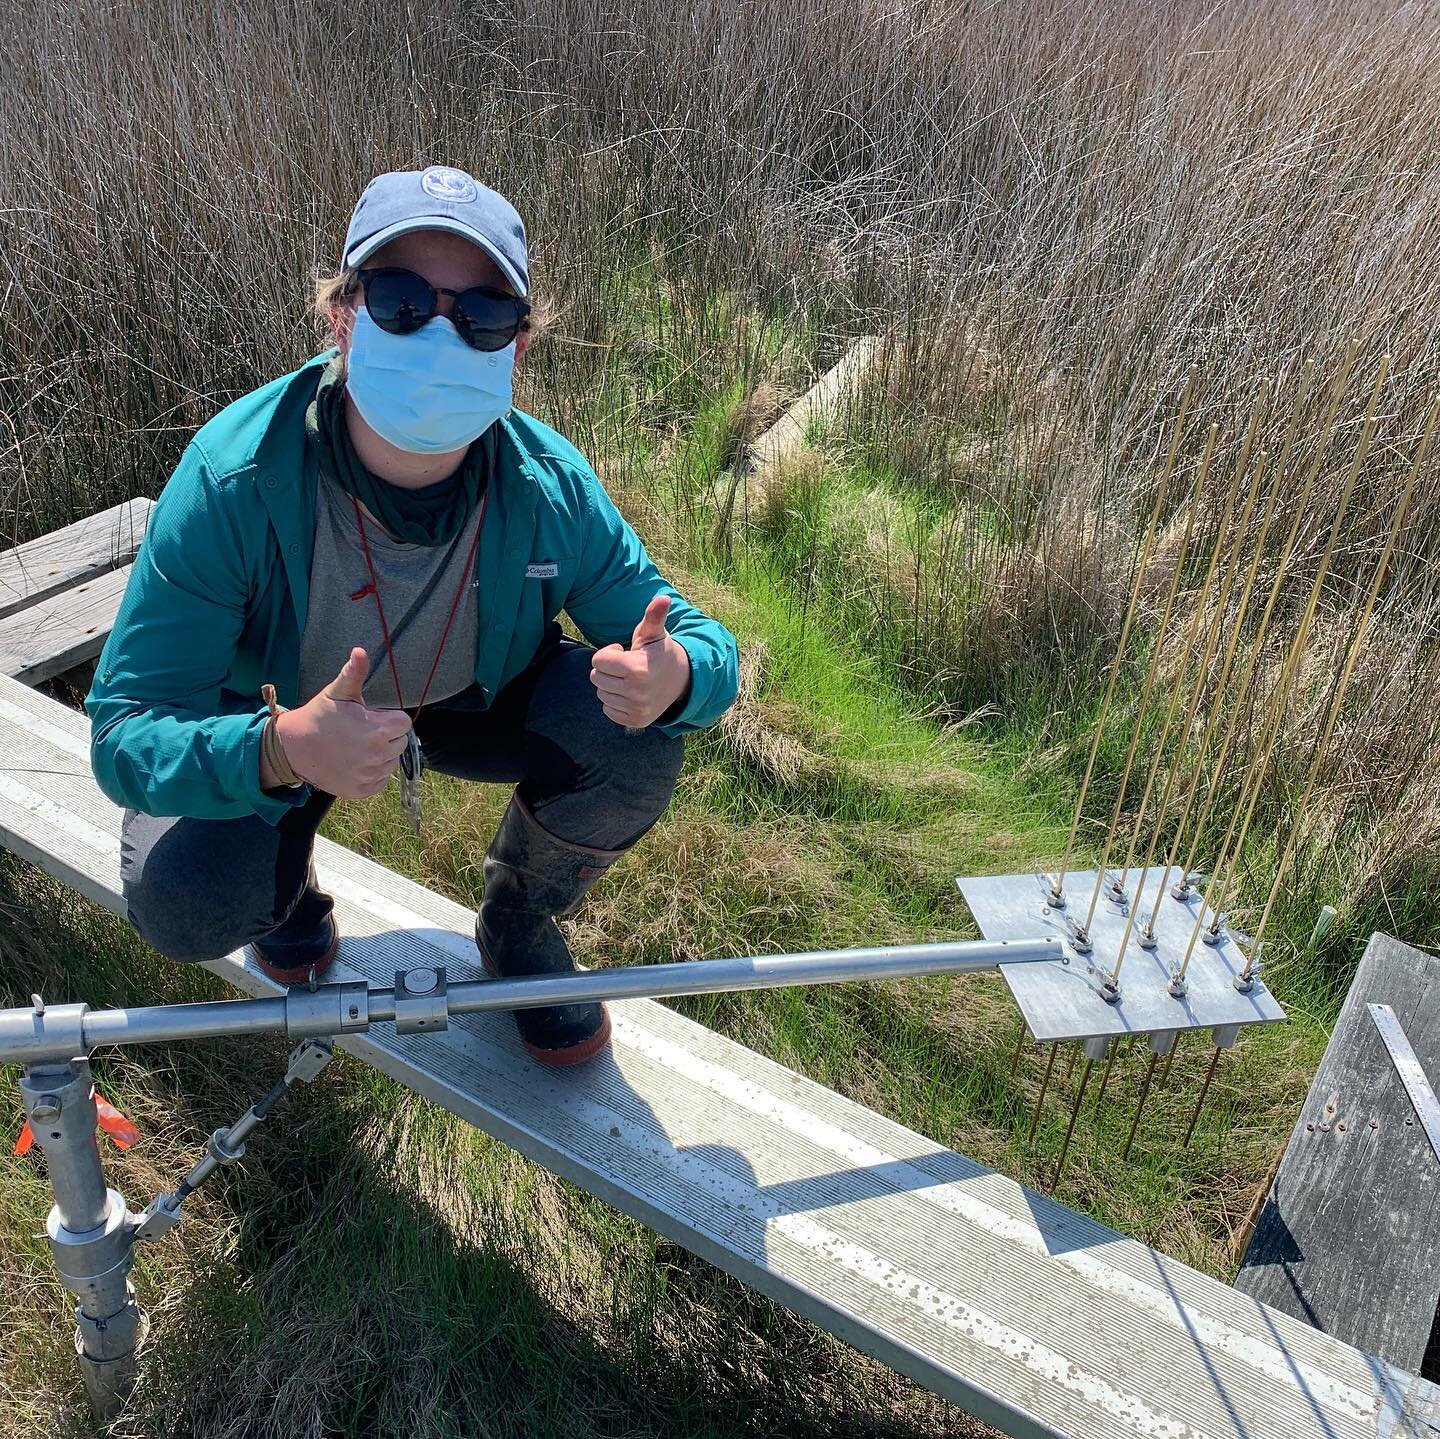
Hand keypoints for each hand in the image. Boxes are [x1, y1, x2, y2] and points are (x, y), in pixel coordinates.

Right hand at [273, 647, 414, 798]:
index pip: (403, 724)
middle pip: (400, 743)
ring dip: (380, 755)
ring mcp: (370, 776)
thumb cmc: (319, 717)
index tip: (370, 717)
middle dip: (386, 736)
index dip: (388, 718)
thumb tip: (360, 651)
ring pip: (391, 762)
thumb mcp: (337, 693)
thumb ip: (354, 673)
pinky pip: (381, 780)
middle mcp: (378, 756)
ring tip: (356, 746)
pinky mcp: (362, 790)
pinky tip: (355, 762)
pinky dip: (372, 773)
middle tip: (361, 731)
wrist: (293, 748)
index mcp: (378, 730)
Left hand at [589, 594, 690, 726]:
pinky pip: (608, 710)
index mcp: (637, 668)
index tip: (624, 651)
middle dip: (608, 669)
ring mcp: (636, 708)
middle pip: (596, 678)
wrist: (682, 680)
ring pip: (601, 694)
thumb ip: (653, 616)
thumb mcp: (655, 633)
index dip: (609, 653)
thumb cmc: (661, 652)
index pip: (598, 661)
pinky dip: (615, 701)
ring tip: (629, 679)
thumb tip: (663, 598)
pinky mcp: (635, 721)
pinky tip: (630, 693)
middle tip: (626, 666)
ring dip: (610, 685)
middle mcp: (636, 692)